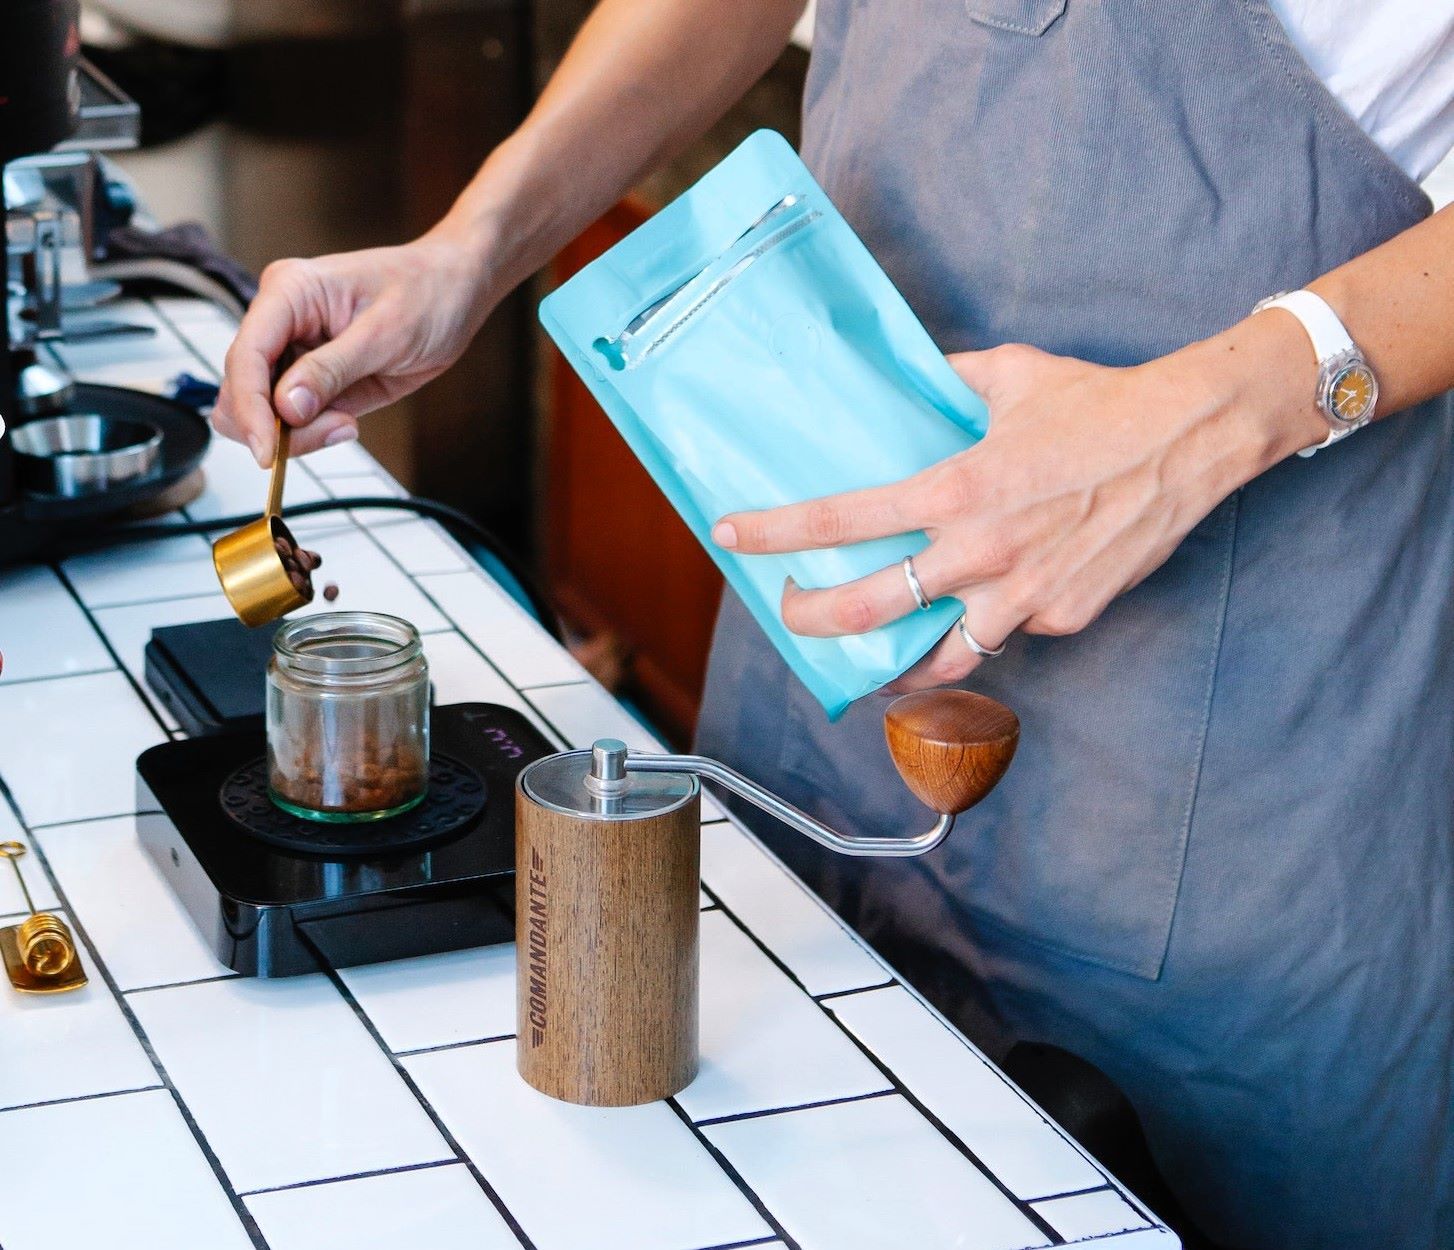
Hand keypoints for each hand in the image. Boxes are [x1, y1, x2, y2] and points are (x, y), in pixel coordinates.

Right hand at [213, 231, 492, 464]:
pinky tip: (347, 423)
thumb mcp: (385, 334)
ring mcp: (294, 351)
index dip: (249, 408)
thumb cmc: (427, 293)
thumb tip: (286, 408)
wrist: (456, 292)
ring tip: (347, 424)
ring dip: (297, 433)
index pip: (246, 356)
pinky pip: (294, 418)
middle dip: (275, 426)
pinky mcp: (313, 379)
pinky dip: (312, 432)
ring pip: (263, 411)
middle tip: (333, 431)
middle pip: (243, 389)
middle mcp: (281, 321)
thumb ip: (332, 371)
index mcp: (288, 292)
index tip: (265, 453)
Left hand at [713, 324, 1323, 691]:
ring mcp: (1022, 595)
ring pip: (939, 656)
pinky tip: (979, 614)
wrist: (1190, 438)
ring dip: (897, 662)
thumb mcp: (1009, 376)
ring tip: (874, 658)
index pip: (842, 519)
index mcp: (954, 490)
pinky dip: (986, 629)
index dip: (777, 533)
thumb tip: (912, 376)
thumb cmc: (1099, 403)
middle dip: (814, 621)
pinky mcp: (1064, 616)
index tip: (733, 537)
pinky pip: (1008, 634)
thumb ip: (946, 382)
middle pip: (869, 611)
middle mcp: (979, 552)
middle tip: (792, 614)